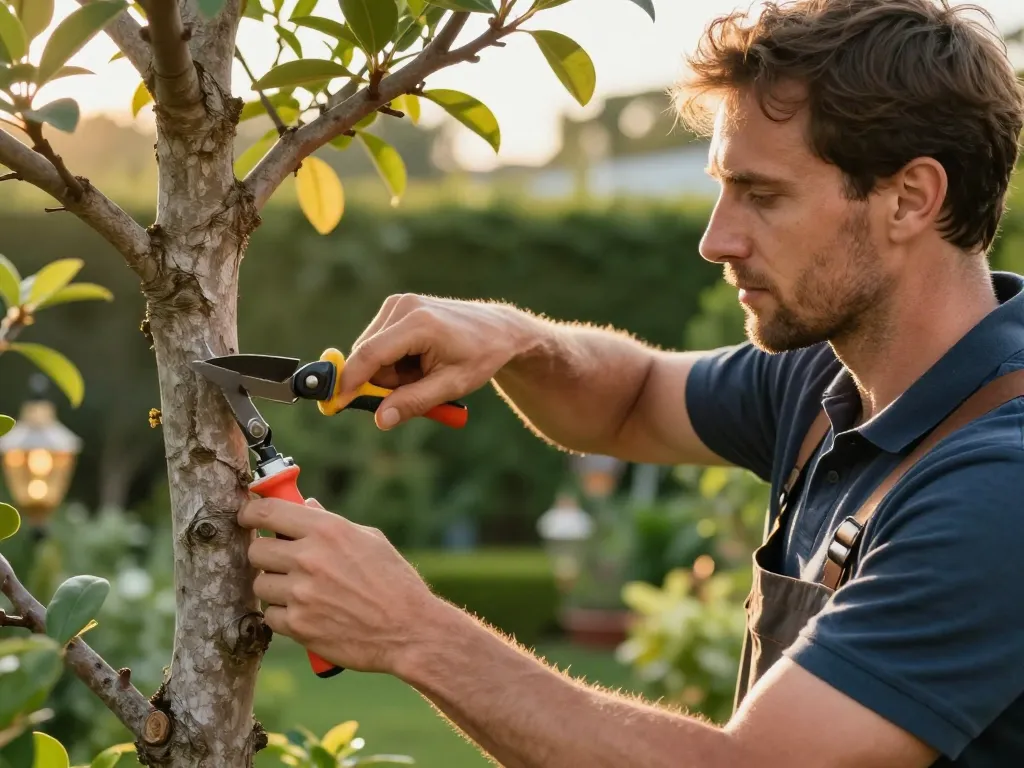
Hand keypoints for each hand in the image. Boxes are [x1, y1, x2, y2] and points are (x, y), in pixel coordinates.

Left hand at [237, 497, 439, 673]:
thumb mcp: (370, 539)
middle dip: (266, 554)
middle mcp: (309, 558)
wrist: (410, 631)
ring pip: (261, 584)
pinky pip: (270, 615)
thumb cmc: (395, 582)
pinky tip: (307, 613)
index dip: (250, 513)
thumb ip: (332, 522)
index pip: (268, 511)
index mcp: (327, 530)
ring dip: (275, 587)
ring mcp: (301, 594)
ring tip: (302, 592)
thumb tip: (304, 506)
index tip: (248, 518)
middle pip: (256, 549)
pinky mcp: (299, 626)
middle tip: (282, 561)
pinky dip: (283, 615)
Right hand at [341, 294, 524, 429]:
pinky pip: (379, 344)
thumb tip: (380, 419)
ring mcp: (399, 304)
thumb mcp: (451, 385)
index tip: (336, 405)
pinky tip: (419, 360)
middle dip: (382, 382)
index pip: (369, 355)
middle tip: (417, 388)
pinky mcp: (397, 307)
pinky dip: (393, 361)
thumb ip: (414, 402)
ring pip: (371, 352)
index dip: (349, 382)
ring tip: (424, 372)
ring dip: (390, 372)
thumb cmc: (480, 356)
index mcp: (418, 323)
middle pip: (368, 356)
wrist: (498, 330)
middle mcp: (403, 306)